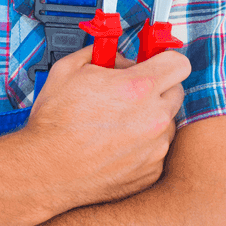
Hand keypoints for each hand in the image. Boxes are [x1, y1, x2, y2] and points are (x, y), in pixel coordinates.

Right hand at [22, 44, 190, 211]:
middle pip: (177, 91)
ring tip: (117, 122)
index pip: (179, 63)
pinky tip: (116, 144)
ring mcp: (155, 148)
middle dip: (158, 87)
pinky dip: (143, 145)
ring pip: (167, 122)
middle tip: (132, 91)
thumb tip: (116, 57)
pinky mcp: (151, 171)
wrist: (46, 169)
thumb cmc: (55, 123)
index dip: (165, 60)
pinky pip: (157, 149)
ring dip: (150, 117)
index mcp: (138, 88)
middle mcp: (153, 118)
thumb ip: (100, 54)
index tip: (156, 63)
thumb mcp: (68, 69)